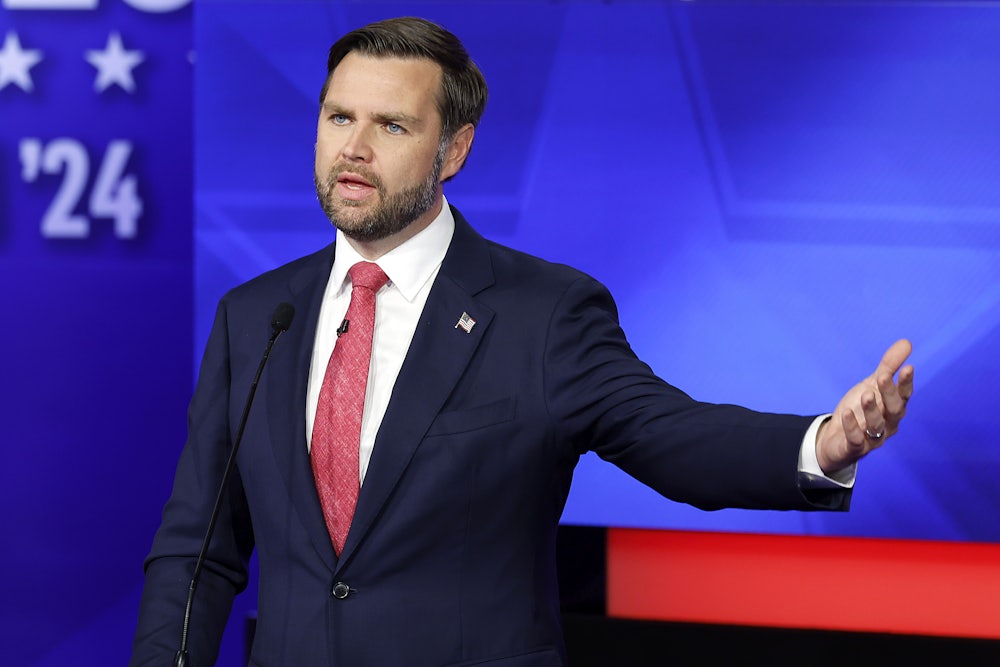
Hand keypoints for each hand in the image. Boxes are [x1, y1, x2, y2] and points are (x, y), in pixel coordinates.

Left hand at [816, 339, 914, 474]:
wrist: (836, 438)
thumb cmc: (860, 410)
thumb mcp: (871, 385)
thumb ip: (888, 366)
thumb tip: (907, 342)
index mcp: (893, 408)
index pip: (904, 395)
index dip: (906, 383)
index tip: (908, 367)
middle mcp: (888, 424)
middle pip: (894, 410)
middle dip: (889, 393)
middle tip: (882, 377)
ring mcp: (873, 438)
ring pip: (877, 425)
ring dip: (872, 410)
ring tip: (865, 394)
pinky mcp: (855, 448)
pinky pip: (856, 439)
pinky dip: (852, 427)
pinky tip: (846, 413)